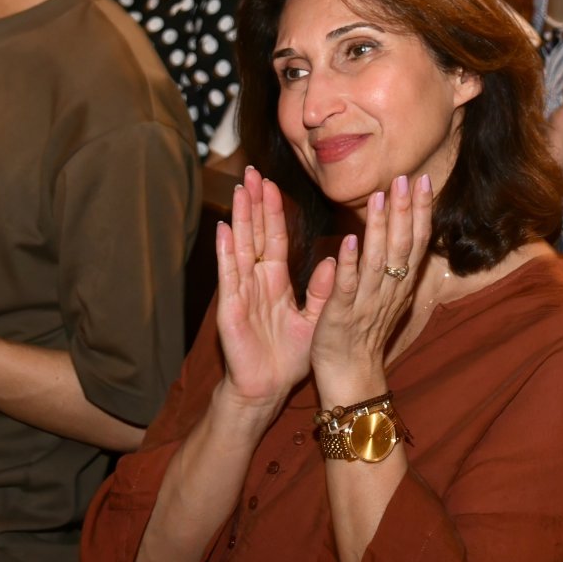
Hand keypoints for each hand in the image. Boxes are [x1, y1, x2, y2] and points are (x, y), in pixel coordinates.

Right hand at [215, 167, 334, 410]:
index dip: (273, 212)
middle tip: (251, 172)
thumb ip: (324, 289)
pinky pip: (229, 276)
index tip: (273, 184)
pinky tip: (225, 229)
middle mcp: (255, 281)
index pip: (274, 238)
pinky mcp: (231, 308)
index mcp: (275, 282)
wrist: (266, 389)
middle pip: (254, 234)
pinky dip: (226, 252)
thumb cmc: (287, 357)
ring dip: (240, 218)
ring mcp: (241, 292)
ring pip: (240, 247)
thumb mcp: (314, 318)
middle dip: (253, 204)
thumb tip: (337, 259)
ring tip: (240, 189)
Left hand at [310, 173, 432, 399]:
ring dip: (379, 229)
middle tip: (406, 178)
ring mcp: (366, 303)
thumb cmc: (365, 333)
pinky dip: (349, 266)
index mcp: (399, 285)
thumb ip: (394, 266)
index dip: (420, 211)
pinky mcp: (340, 316)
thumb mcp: (388, 296)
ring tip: (379, 198)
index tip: (422, 180)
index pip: (416, 242)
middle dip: (404, 211)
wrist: (352, 377)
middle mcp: (389, 291)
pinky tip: (349, 242)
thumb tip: (403, 230)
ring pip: (377, 262)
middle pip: (402, 247)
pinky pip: (347, 288)